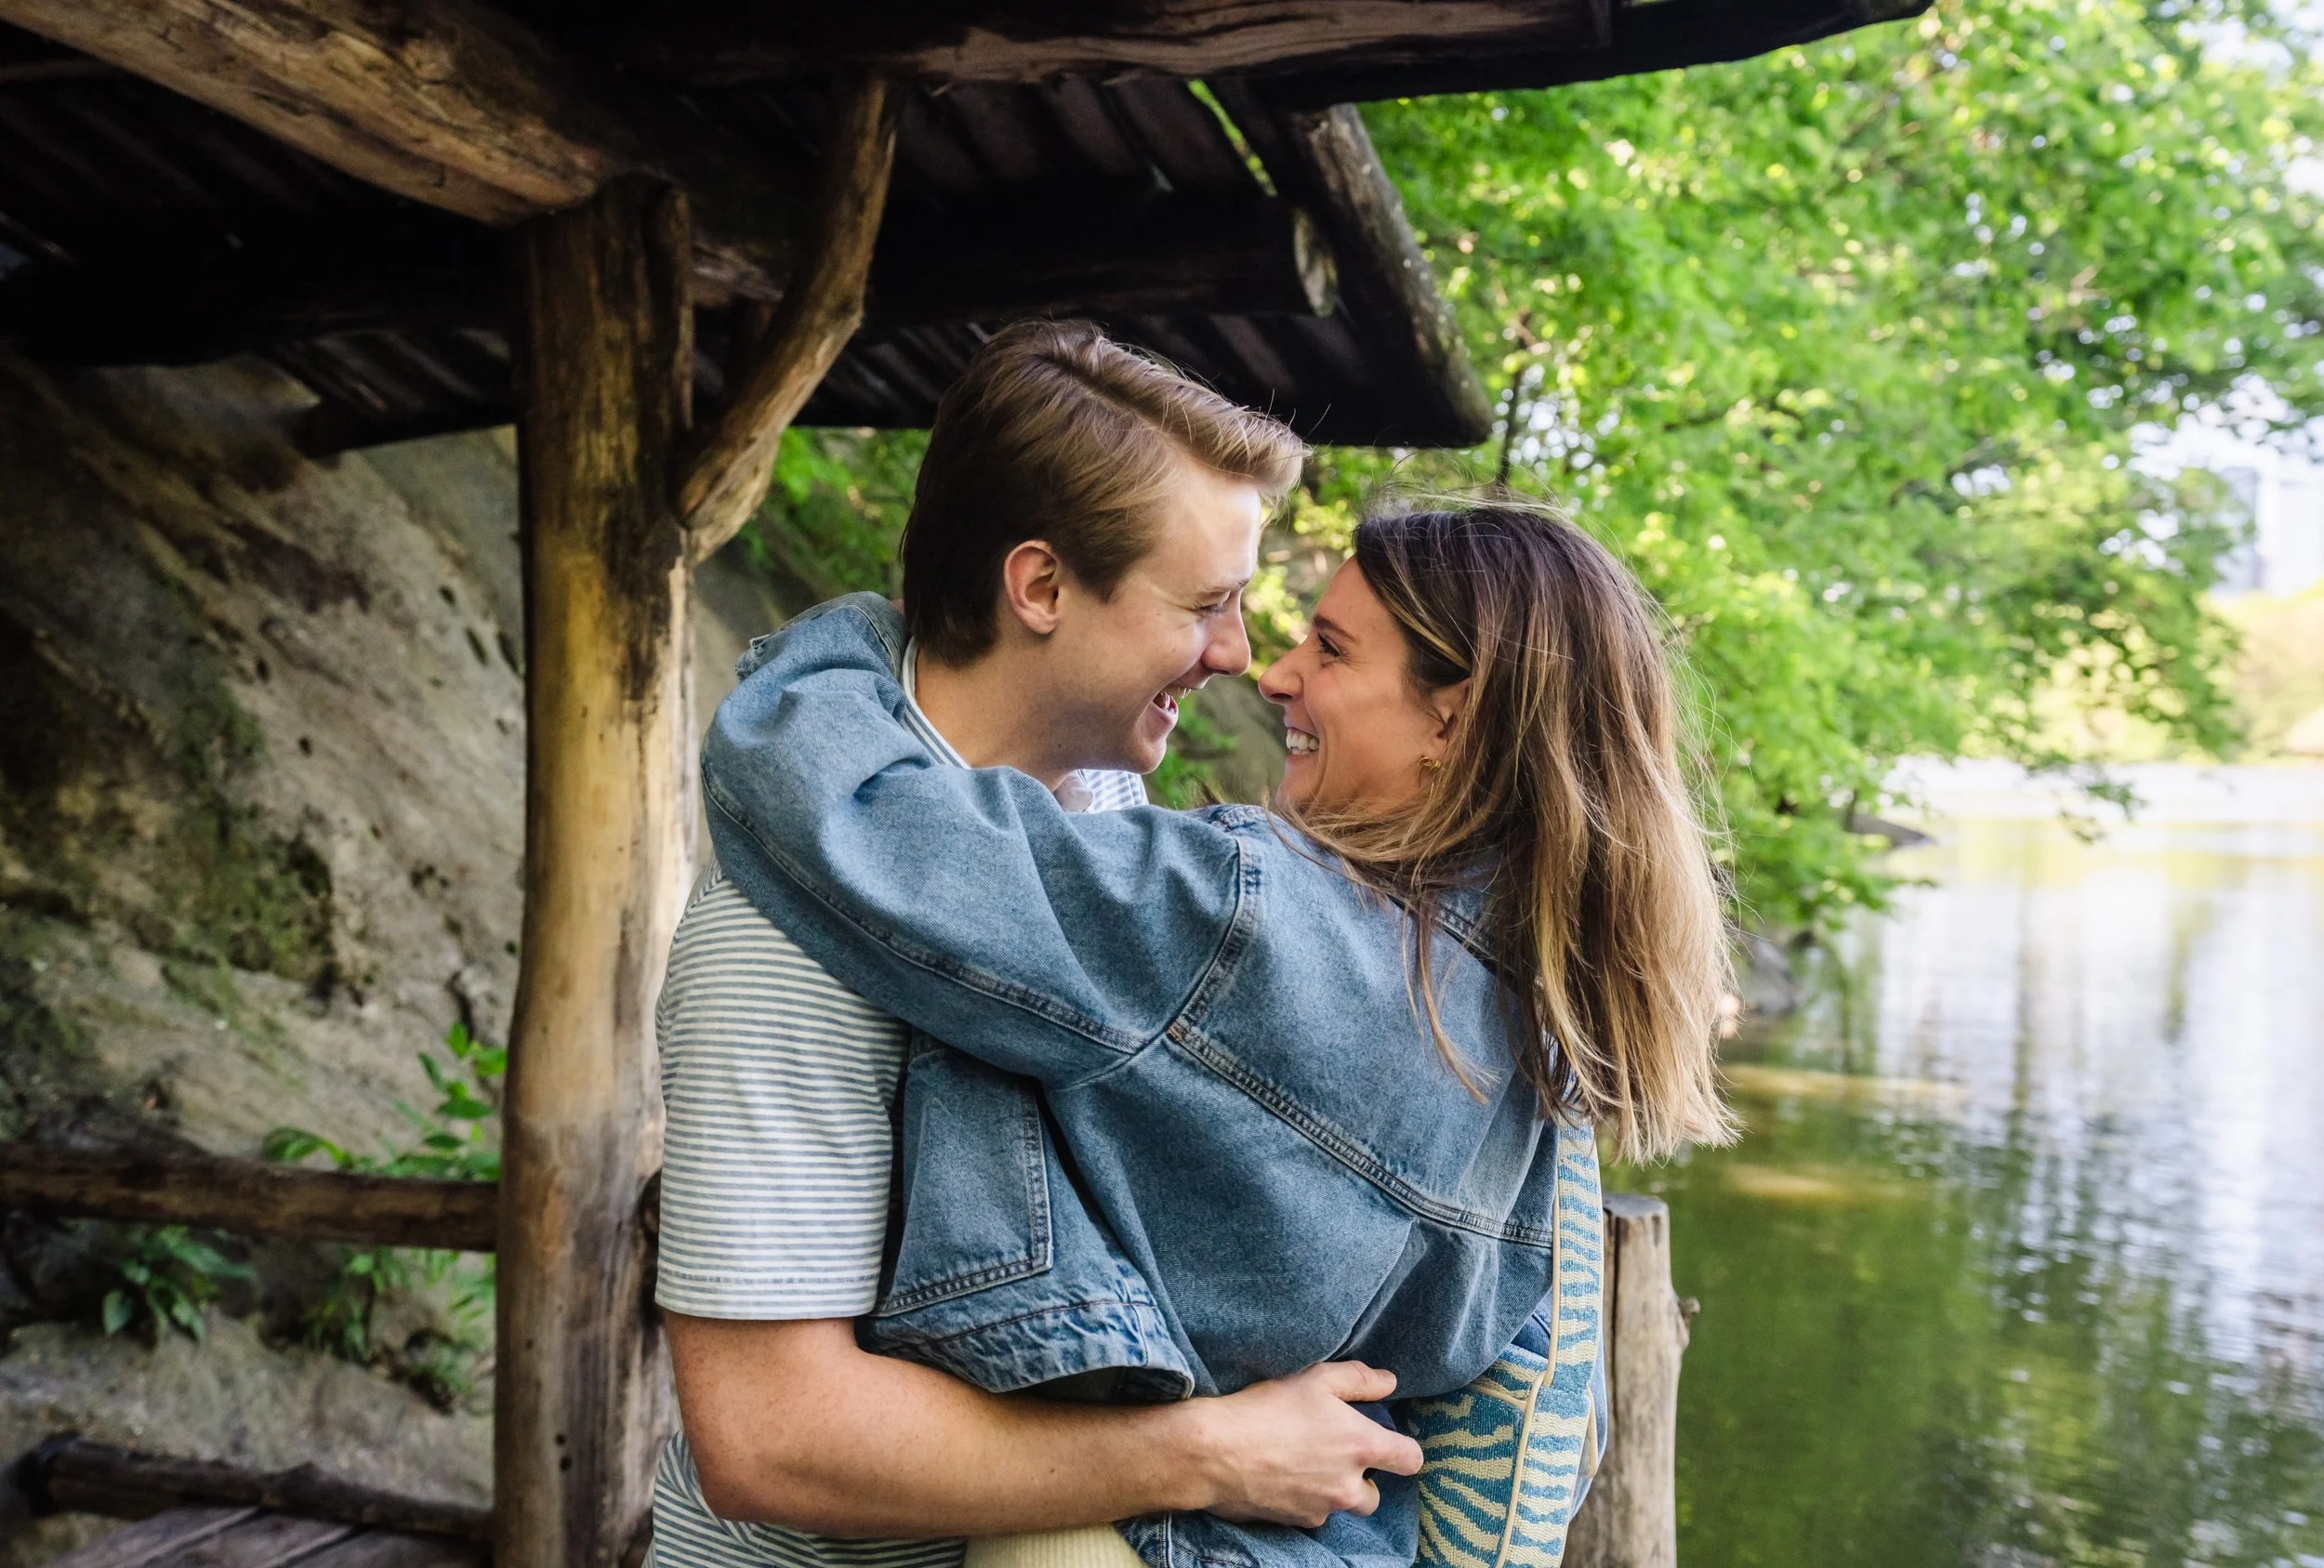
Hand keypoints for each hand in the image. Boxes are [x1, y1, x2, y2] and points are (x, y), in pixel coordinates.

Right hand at [1190, 1362, 1423, 1527]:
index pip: (1410, 1460)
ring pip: (1342, 1507)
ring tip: (1304, 1466)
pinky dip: (1303, 1501)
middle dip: (1361, 1479)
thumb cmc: (1267, 1408)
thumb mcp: (1316, 1378)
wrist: (1215, 1452)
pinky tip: (1280, 1478)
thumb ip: (1360, 1380)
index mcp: (1361, 1446)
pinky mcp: (1296, 1522)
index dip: (1403, 1451)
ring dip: (1333, 1492)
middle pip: (1375, 1495)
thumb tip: (1390, 1383)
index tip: (1386, 1442)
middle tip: (1332, 1454)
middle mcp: (1349, 1485)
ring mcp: (1323, 1508)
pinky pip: (1312, 1514)